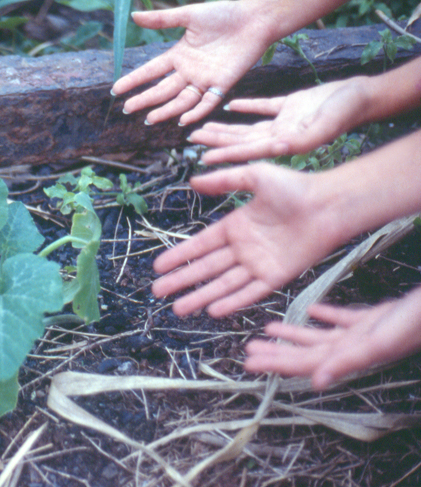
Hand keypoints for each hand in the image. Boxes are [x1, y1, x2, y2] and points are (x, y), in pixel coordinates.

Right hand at [111, 0, 272, 125]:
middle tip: (127, 108)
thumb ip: (162, 19)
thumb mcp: (189, 15)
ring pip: (181, 100)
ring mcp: (204, 80)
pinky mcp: (222, 85)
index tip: (116, 89)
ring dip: (166, 110)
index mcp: (179, 55)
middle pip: (162, 89)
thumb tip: (134, 15)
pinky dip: (195, 112)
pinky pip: (207, 102)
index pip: (151, 71)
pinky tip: (182, 121)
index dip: (135, 80)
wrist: (253, 20)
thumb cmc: (223, 15)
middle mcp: (189, 71)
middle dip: (144, 99)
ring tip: (150, 118)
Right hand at [152, 163, 342, 315]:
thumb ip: (224, 181)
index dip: (179, 256)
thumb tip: (193, 181)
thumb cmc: (295, 187)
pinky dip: (232, 301)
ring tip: (178, 309)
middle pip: (206, 268)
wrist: (329, 205)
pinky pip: (250, 292)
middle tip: (158, 292)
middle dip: (181, 280)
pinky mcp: (277, 277)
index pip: (201, 245)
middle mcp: (244, 248)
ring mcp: (259, 264)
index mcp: (236, 225)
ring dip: (201, 296)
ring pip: (223, 284)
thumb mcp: (255, 176)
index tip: (159, 267)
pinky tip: (213, 310)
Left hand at [189, 78, 371, 164]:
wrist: (364, 95)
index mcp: (285, 143)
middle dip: (217, 141)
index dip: (226, 155)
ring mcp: (285, 122)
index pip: (248, 151)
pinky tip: (229, 105)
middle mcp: (281, 136)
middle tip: (191, 139)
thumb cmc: (346, 112)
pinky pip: (263, 107)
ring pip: (247, 127)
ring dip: (225, 127)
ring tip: (202, 127)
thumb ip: (301, 139)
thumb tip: (277, 148)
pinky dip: (246, 107)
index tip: (203, 158)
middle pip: (242, 140)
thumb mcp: (323, 127)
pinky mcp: (290, 106)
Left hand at [245, 289, 420, 388]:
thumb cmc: (416, 324)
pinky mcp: (376, 319)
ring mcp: (365, 335)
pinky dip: (326, 315)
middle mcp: (354, 349)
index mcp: (352, 356)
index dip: (276, 365)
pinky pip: (344, 319)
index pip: (305, 364)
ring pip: (321, 337)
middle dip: (277, 353)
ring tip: (269, 329)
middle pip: (307, 353)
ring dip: (295, 335)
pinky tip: (312, 309)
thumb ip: (347, 362)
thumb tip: (316, 383)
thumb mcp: (378, 342)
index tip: (249, 364)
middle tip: (248, 349)